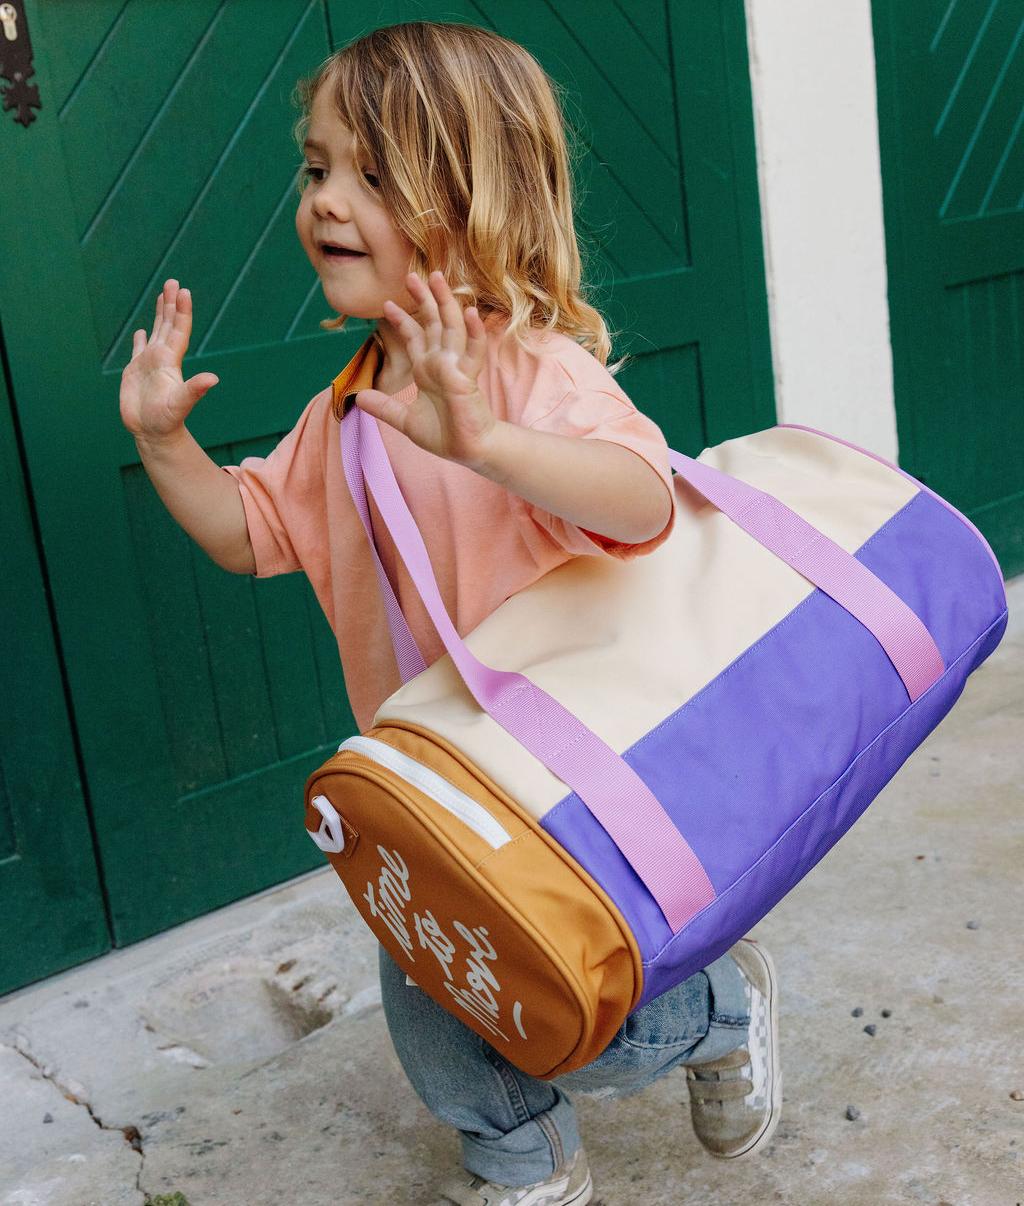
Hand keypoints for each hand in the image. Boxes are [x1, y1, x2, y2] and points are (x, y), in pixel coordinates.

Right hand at [120, 279, 219, 442]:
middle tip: (173, 281)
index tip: (183, 290)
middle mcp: (162, 358)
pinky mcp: (135, 372)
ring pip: (156, 332)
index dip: (182, 311)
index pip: (179, 330)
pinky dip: (140, 339)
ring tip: (162, 295)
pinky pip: (138, 350)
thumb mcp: (181, 404)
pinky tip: (141, 331)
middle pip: (168, 325)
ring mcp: (149, 364)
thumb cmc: (167, 421)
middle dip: (171, 303)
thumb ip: (195, 390)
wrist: (153, 434)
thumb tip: (214, 379)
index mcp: (171, 361)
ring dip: (159, 314)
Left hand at [353, 270, 497, 466]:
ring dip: (446, 302)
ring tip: (438, 277)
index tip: (387, 303)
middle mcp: (442, 362)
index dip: (402, 319)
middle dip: (423, 298)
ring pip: (452, 327)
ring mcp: (457, 366)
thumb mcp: (405, 421)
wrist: (467, 451)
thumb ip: (385, 408)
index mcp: (428, 369)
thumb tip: (358, 399)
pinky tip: (470, 311)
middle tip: (412, 274)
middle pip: (433, 322)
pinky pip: (473, 351)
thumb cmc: (444, 435)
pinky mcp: (469, 377)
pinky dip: (473, 331)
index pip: (415, 337)